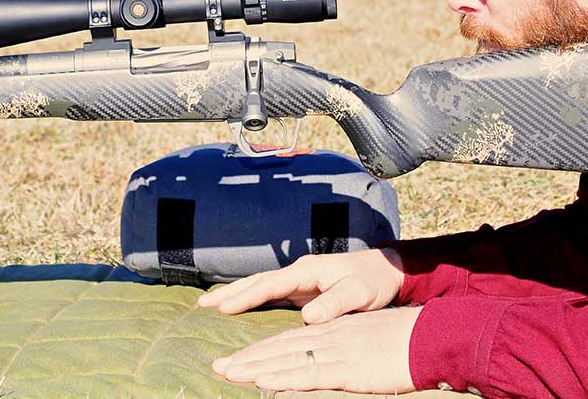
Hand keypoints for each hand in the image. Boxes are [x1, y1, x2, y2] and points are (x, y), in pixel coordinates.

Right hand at [196, 248, 404, 323]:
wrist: (386, 271)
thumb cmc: (372, 281)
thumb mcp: (358, 293)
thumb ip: (334, 303)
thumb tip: (308, 317)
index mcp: (307, 271)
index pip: (270, 284)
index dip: (246, 297)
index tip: (223, 307)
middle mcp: (298, 272)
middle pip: (257, 282)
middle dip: (229, 292)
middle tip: (201, 304)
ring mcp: (298, 280)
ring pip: (260, 286)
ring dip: (235, 294)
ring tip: (209, 304)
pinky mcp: (302, 289)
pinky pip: (269, 294)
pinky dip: (250, 298)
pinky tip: (237, 307)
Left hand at [211, 306, 420, 392]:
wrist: (432, 336)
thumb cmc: (406, 341)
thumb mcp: (368, 337)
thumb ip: (343, 345)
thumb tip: (324, 358)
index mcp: (333, 329)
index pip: (288, 340)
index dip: (259, 350)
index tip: (235, 358)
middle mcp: (329, 336)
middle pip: (279, 347)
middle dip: (246, 358)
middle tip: (216, 366)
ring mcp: (337, 352)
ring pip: (287, 360)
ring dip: (254, 368)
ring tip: (227, 374)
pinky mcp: (349, 369)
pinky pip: (309, 375)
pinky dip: (283, 378)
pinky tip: (263, 382)